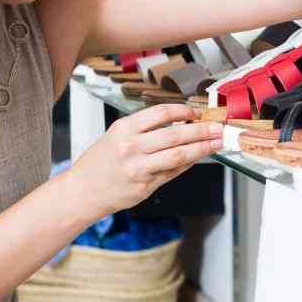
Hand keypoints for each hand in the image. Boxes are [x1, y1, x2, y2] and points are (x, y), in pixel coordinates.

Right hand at [70, 104, 222, 217]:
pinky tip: (198, 157)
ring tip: (217, 142)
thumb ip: (146, 130)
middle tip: (219, 127)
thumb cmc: (100, 162)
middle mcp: (131, 147)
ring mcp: (139, 168)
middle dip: (202, 130)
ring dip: (202, 148)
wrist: (82, 191)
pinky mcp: (145, 186)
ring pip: (179, 155)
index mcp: (124, 129)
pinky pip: (173, 172)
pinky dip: (188, 164)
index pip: (161, 113)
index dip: (184, 111)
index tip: (198, 112)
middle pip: (175, 135)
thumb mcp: (117, 136)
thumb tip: (181, 123)